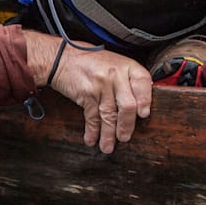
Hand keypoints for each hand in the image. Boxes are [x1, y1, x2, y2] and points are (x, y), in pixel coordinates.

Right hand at [25, 30, 151, 153]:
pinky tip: (92, 138)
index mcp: (126, 65)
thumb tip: (139, 104)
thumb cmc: (89, 61)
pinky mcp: (86, 94)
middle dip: (126, 126)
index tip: (144, 115)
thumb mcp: (113, 63)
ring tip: (108, 146)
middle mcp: (115, 75)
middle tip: (124, 138)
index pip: (143, 83)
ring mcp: (100, 85)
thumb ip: (127, 79)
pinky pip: (92, 117)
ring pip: (109, 115)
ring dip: (108, 134)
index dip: (145, 101)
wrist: (60, 58)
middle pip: (128, 105)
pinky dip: (92, 130)